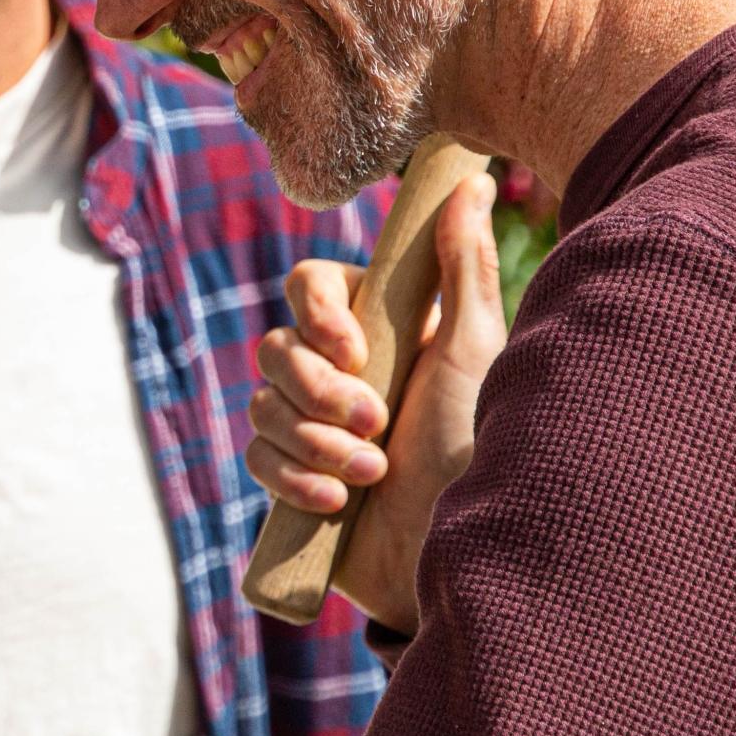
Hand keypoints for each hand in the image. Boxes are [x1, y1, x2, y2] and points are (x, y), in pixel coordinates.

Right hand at [246, 174, 505, 632]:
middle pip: (274, 345)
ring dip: (313, 440)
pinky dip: (293, 478)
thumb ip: (463, 266)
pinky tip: (337, 500)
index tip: (353, 349)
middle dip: (317, 391)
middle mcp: (342, 373)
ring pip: (261, 403)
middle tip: (375, 424)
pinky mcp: (295, 480)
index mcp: (380, 331)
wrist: (460, 556)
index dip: (317, 315)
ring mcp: (313, 427)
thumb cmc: (479, 449)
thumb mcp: (474, 353)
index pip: (307, 286)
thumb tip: (474, 180)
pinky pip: (256, 458)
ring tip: (371, 472)